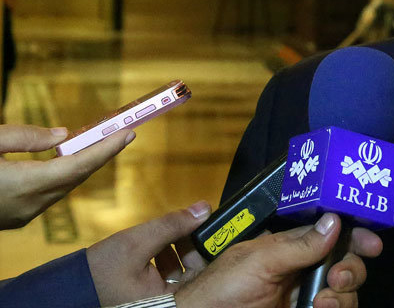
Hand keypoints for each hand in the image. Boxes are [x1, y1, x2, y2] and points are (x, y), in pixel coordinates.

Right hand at [0, 124, 133, 228]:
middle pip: (77, 177)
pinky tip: (69, 161)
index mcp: (23, 184)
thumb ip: (25, 137)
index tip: (128, 133)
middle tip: (122, 134)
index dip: (106, 149)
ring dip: (83, 166)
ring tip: (100, 143)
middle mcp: (29, 204)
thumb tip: (63, 135)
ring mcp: (23, 215)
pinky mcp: (17, 219)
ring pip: (64, 187)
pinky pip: (50, 195)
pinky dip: (65, 177)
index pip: (78, 166)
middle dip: (101, 155)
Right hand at [86, 201, 211, 305]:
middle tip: (188, 225)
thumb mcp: (137, 241)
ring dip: (179, 249)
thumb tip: (204, 209)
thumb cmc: (99, 271)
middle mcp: (168, 303)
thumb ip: (172, 225)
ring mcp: (160, 300)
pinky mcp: (151, 295)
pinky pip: (169, 275)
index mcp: (169, 300)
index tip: (211, 225)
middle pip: (195, 271)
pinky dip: (167, 258)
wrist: (69, 285)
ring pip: (182, 271)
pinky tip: (158, 245)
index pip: (204, 273)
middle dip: (191, 246)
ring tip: (168, 233)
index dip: (208, 247)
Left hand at [174, 213, 381, 307]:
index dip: (355, 237)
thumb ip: (300, 244)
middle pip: (346, 265)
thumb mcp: (259, 260)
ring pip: (345, 292)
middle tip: (338, 278)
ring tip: (322, 303)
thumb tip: (336, 221)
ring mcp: (305, 298)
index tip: (373, 244)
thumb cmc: (223, 288)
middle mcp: (303, 272)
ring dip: (343, 295)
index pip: (332, 236)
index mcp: (291, 249)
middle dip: (351, 269)